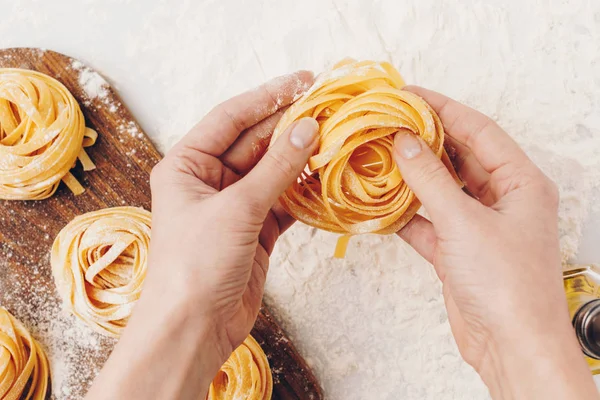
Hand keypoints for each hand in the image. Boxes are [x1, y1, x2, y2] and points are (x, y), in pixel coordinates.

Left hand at [87, 72, 317, 399]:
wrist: (194, 328)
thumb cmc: (196, 265)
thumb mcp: (237, 210)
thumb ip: (275, 169)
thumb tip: (308, 129)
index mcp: (187, 164)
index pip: (231, 119)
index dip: (268, 98)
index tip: (304, 82)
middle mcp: (209, 180)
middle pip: (255, 142)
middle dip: (290, 128)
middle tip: (329, 110)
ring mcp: (234, 205)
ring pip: (273, 171)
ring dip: (301, 159)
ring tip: (335, 139)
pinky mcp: (255, 230)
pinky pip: (283, 200)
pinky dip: (304, 191)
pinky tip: (327, 178)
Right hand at [394, 87, 597, 398]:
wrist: (510, 346)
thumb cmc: (506, 284)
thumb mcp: (465, 222)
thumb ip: (430, 181)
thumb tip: (404, 142)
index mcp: (520, 182)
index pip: (478, 130)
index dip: (442, 108)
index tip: (407, 94)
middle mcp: (502, 198)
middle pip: (457, 157)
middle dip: (423, 140)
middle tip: (387, 122)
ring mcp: (478, 225)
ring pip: (439, 189)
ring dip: (411, 176)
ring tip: (377, 155)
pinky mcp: (458, 250)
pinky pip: (427, 221)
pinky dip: (405, 213)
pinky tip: (380, 203)